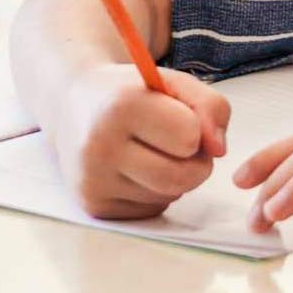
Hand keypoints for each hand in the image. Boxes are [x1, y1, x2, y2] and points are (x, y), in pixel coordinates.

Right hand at [53, 65, 227, 219]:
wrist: (73, 107)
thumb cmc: (133, 94)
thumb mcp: (175, 84)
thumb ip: (212, 107)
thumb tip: (219, 150)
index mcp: (121, 107)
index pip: (190, 137)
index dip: (195, 126)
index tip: (177, 115)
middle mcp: (100, 147)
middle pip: (183, 176)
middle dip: (195, 161)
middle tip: (181, 143)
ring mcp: (93, 180)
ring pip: (170, 195)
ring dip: (176, 177)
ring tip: (152, 151)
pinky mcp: (94, 206)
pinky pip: (151, 209)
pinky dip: (155, 192)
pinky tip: (136, 168)